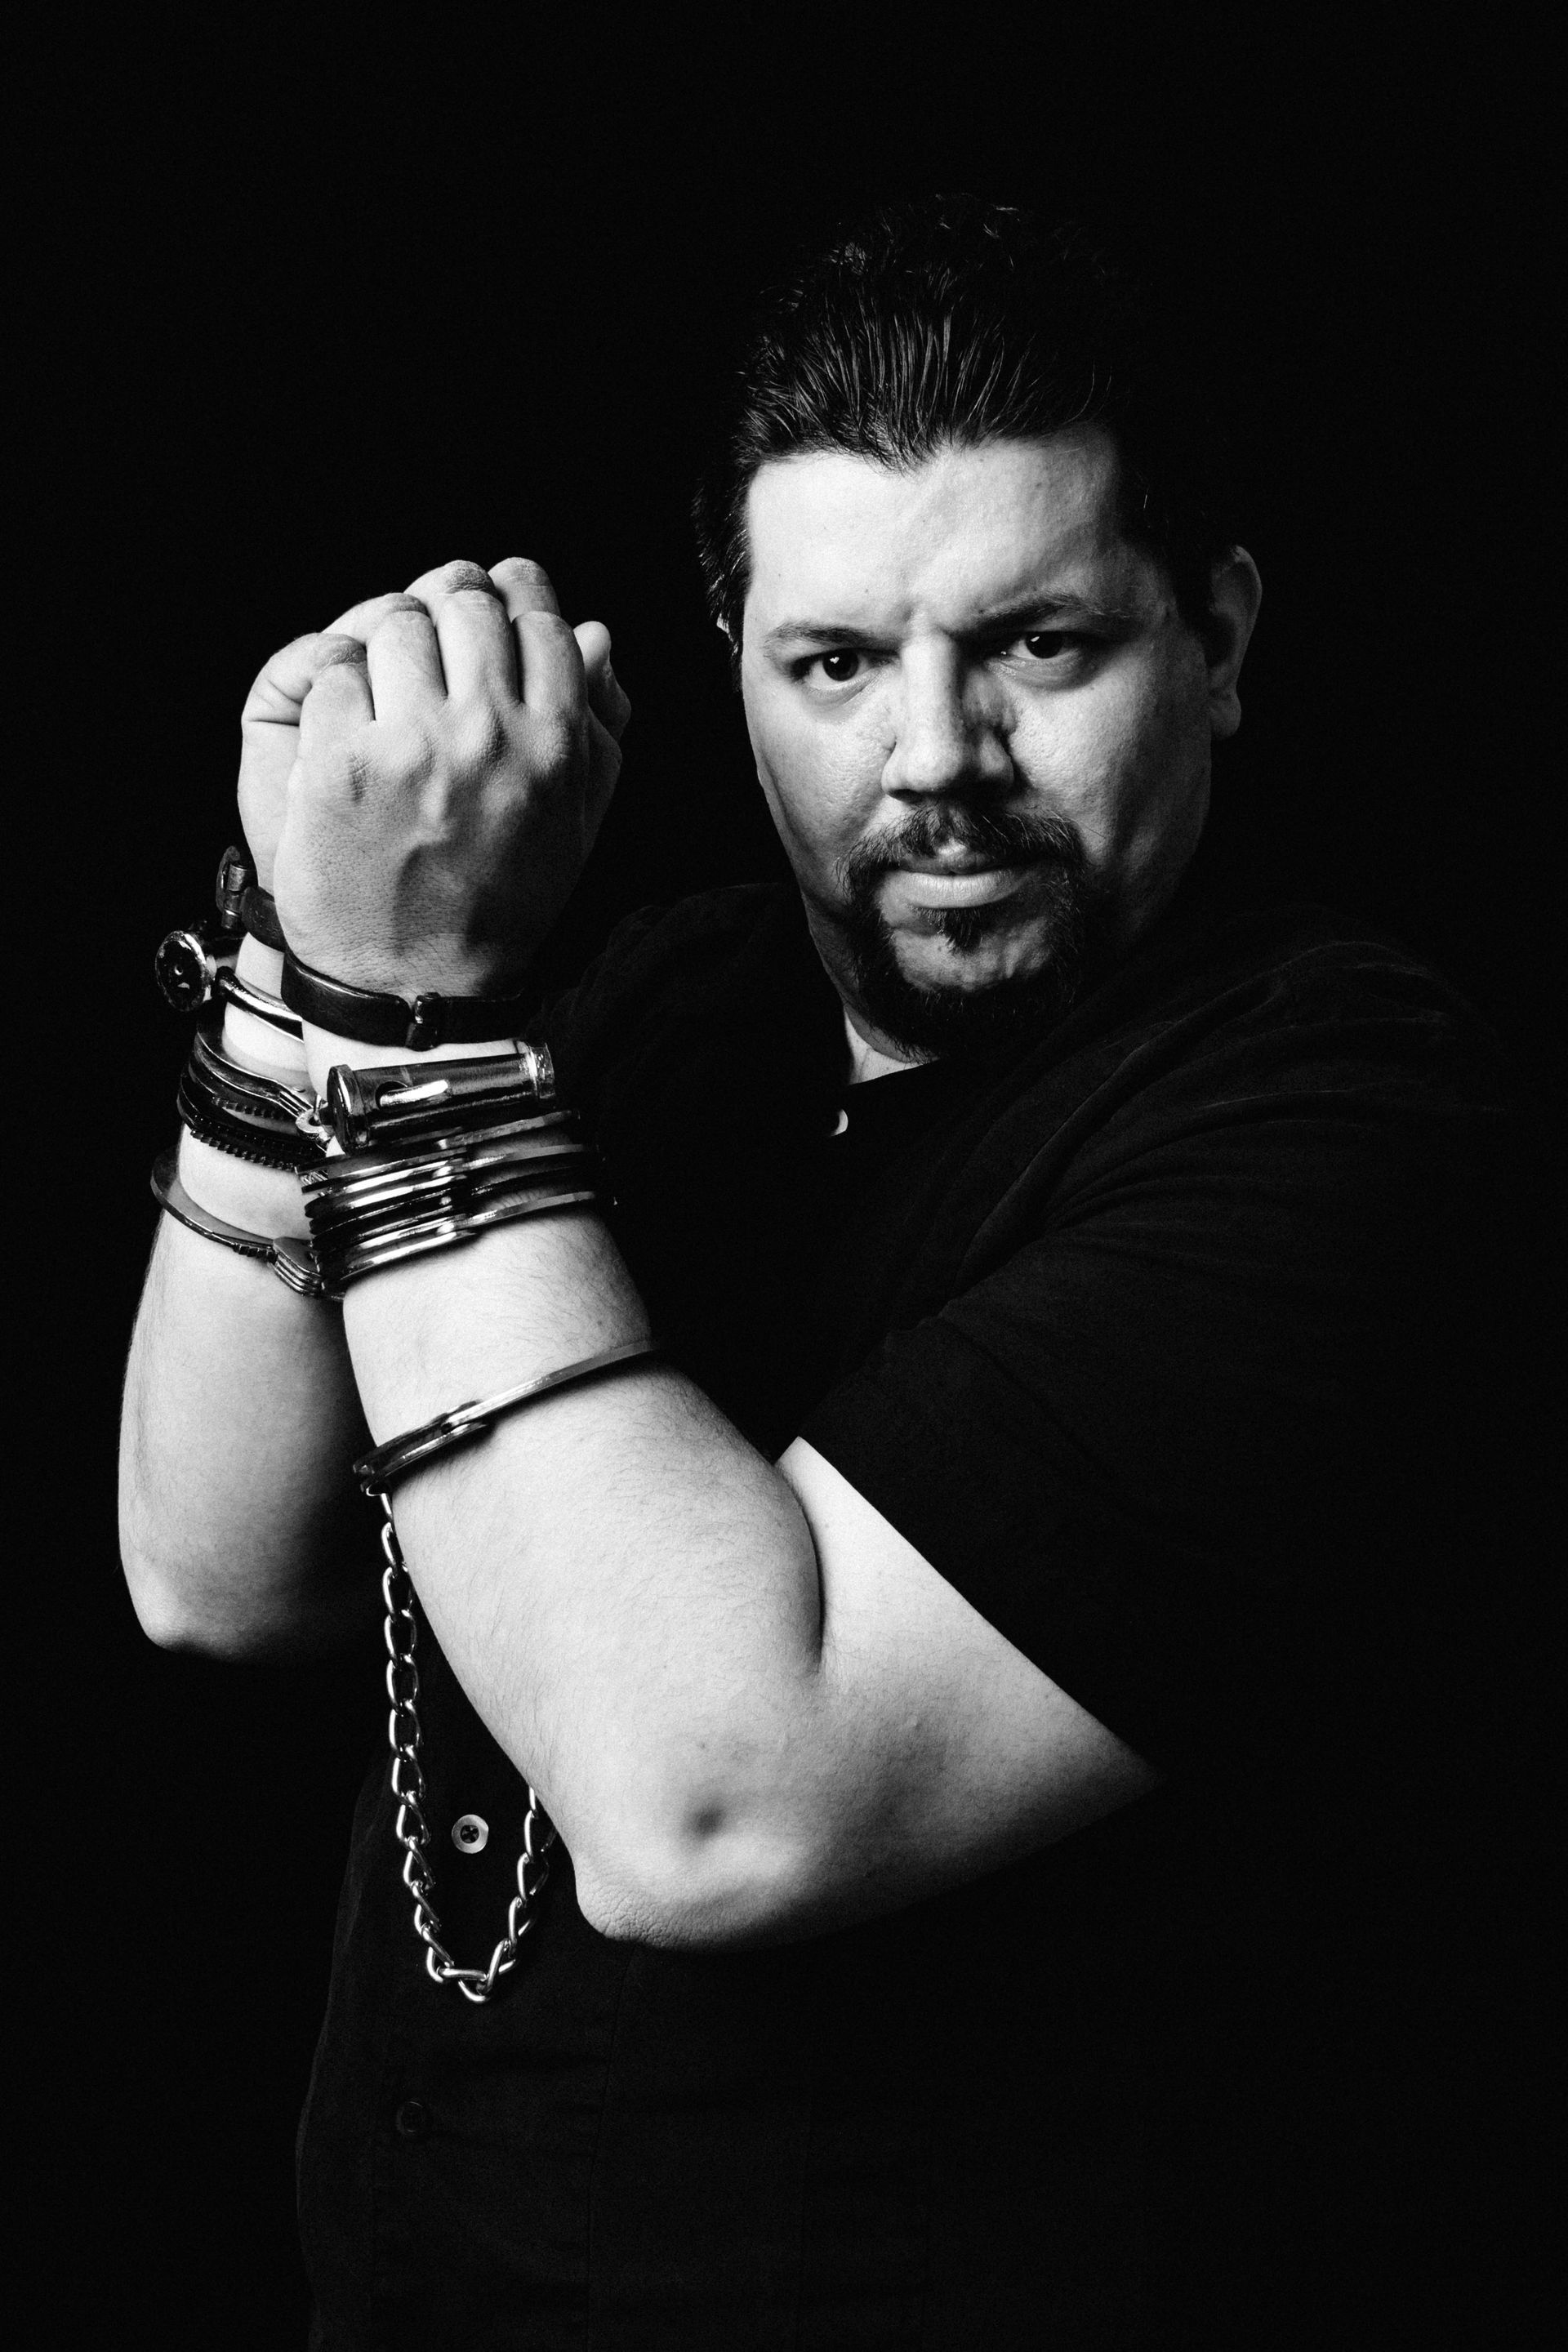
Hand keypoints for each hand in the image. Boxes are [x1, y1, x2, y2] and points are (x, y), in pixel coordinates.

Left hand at [248, 559, 627, 991]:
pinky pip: (333, 672)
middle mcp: (489, 734)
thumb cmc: (500, 905)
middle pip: (462, 603)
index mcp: (554, 742)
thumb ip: (594, 724)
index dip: (510, 595)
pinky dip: (335, 692)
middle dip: (444, 614)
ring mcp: (412, 746)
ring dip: (385, 651)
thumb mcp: (575, 820)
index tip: (492, 600)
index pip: (537, 616)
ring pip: (393, 626)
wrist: (420, 987)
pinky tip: (347, 735)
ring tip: (387, 699)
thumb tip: (596, 635)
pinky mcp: (341, 764)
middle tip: (431, 650)